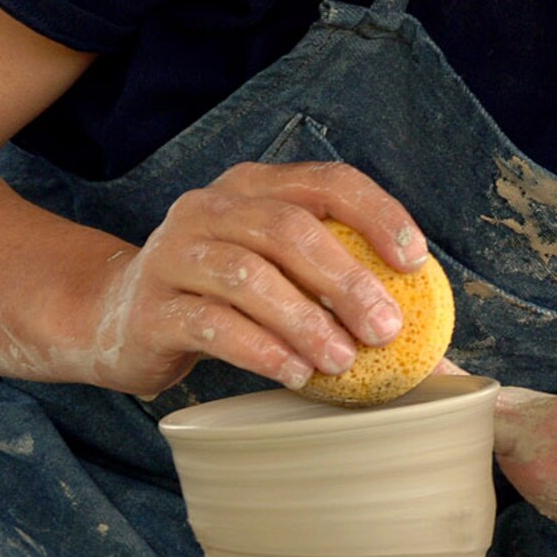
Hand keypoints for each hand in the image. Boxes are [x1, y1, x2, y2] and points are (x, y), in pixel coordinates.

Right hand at [85, 161, 427, 397]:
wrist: (116, 320)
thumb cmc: (222, 298)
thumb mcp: (282, 280)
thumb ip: (347, 301)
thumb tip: (441, 363)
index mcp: (254, 186)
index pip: (328, 182)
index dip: (377, 213)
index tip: (416, 260)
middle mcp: (211, 207)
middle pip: (289, 228)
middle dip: (346, 280)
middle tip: (387, 329)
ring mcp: (174, 253)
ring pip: (249, 277)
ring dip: (305, 320)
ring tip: (343, 362)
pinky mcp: (152, 307)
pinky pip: (212, 324)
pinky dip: (262, 350)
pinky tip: (296, 375)